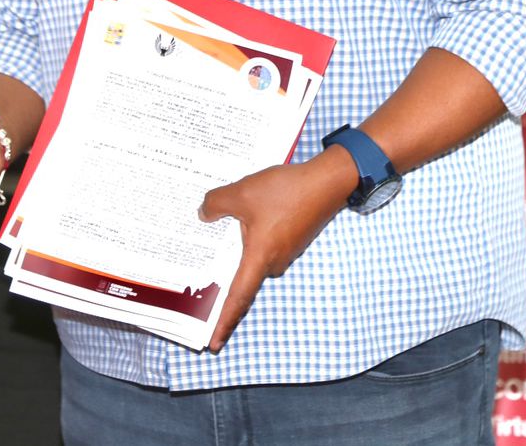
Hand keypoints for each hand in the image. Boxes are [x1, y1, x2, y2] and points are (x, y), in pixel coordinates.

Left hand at [198, 149, 356, 351]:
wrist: (327, 182)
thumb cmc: (285, 191)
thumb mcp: (240, 193)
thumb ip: (215, 204)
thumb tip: (204, 214)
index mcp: (259, 258)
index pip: (238, 298)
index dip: (224, 322)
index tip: (213, 343)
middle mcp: (274, 263)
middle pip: (244, 280)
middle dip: (223, 286)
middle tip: (198, 293)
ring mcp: (285, 252)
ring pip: (254, 260)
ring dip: (236, 256)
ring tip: (210, 250)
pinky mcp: (292, 240)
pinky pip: (264, 247)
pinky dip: (250, 242)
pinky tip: (237, 226)